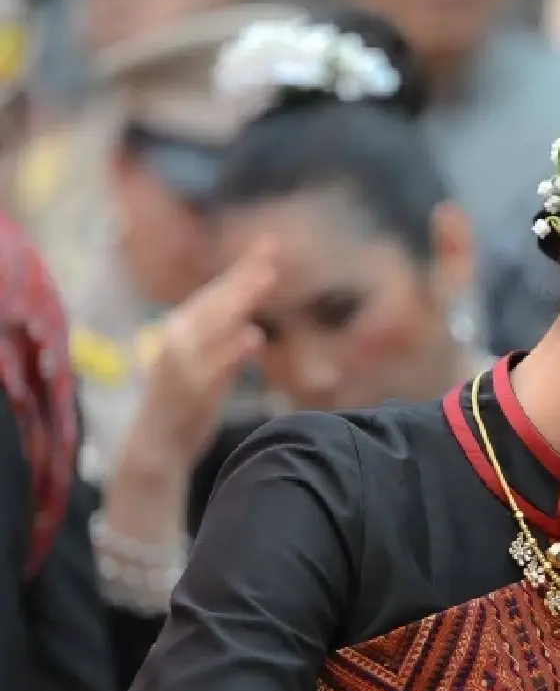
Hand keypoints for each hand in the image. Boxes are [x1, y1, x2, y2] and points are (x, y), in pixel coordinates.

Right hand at [136, 239, 275, 468]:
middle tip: (271, 248)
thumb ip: (224, 345)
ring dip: (241, 299)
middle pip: (218, 300)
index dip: (242, 269)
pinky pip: (216, 367)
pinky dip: (233, 350)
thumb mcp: (204, 366)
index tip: (269, 245)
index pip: (217, 292)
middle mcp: (179, 338)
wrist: (157, 446)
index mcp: (183, 329)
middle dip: (245, 274)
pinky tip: (253, 335)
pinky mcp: (192, 390)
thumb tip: (250, 327)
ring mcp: (184, 363)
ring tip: (266, 276)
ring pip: (216, 324)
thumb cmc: (184, 404)